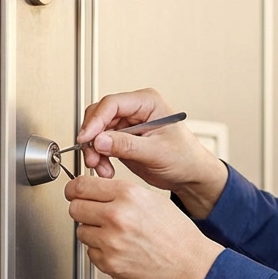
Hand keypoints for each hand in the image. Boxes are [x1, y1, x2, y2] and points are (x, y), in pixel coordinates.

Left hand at [65, 175, 223, 278]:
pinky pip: (91, 253)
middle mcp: (117, 216)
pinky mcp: (110, 263)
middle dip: (82, 211)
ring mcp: (111, 242)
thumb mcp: (152, 200)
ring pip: (81, 232)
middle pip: (75, 208)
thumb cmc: (177, 235)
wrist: (191, 264)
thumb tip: (95, 192)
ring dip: (93, 233)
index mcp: (129, 195)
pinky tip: (121, 250)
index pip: (82, 186)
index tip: (74, 192)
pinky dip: (101, 253)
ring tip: (116, 235)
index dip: (74, 189)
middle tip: (94, 215)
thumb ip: (122, 194)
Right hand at [76, 88, 227, 216]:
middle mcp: (135, 110)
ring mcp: (127, 125)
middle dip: (92, 138)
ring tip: (102, 168)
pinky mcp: (122, 140)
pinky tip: (106, 169)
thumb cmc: (185, 158)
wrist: (191, 175)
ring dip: (94, 151)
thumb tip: (100, 140)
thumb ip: (127, 145)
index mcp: (148, 102)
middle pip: (100, 116)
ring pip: (97, 132)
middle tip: (92, 157)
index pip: (112, 104)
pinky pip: (101, 145)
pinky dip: (99, 158)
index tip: (86, 139)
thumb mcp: (157, 152)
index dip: (95, 121)